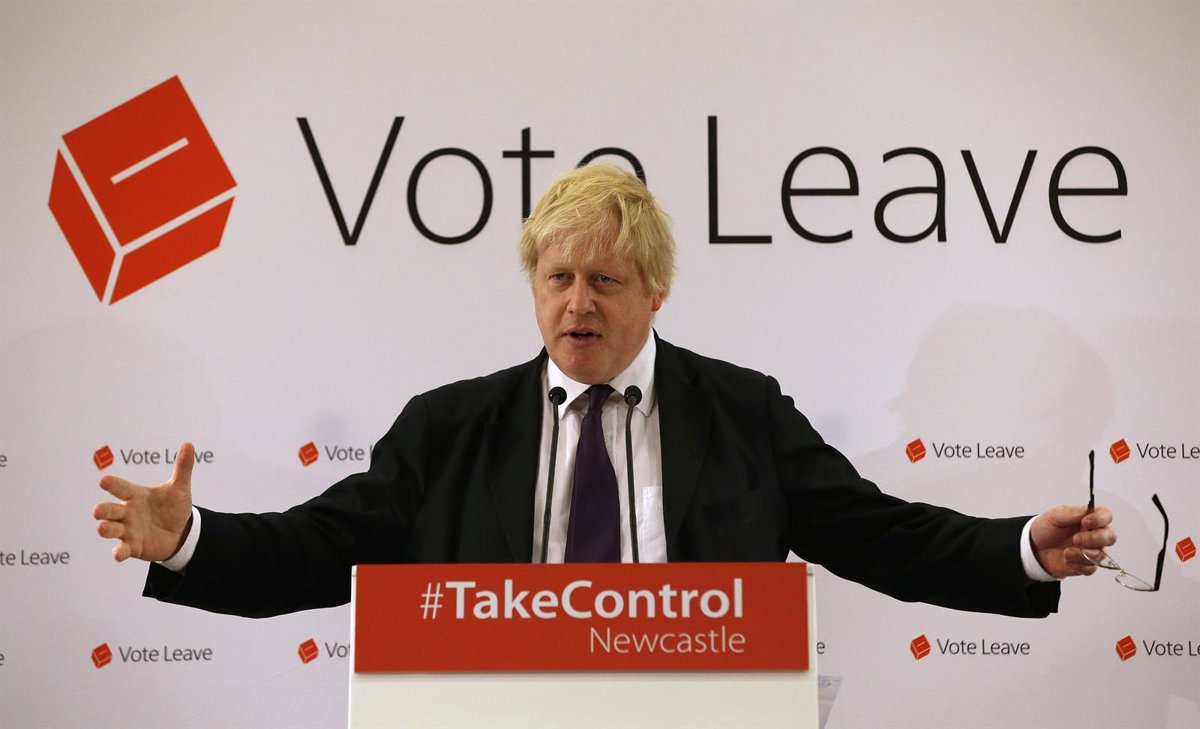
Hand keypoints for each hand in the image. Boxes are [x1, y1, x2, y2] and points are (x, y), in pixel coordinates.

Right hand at [93, 442, 195, 562]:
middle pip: (110, 510)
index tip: (103, 480)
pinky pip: (122, 549)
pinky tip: (118, 554)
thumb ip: (182, 468)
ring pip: (111, 529)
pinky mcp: (132, 546)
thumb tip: (189, 444)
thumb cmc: (173, 508)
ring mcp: (128, 530)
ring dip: (106, 529)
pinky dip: (119, 552)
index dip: (112, 484)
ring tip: (102, 528)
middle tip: (97, 510)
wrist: (181, 532)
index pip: (121, 488)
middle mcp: (127, 512)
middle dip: (103, 510)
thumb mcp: (180, 488)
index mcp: (136, 495)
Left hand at [1029, 504, 1116, 577]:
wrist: (1035, 548)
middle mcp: (1094, 535)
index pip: (1106, 516)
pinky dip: (1078, 565)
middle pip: (1110, 537)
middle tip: (1076, 539)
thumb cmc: (1046, 529)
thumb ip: (1072, 512)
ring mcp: (1091, 551)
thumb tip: (1087, 510)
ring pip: (1101, 555)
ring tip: (1067, 552)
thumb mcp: (1054, 516)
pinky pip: (1090, 568)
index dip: (1100, 519)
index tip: (1086, 521)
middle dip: (1095, 538)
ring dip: (1083, 554)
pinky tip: (1067, 559)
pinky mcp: (1085, 565)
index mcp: (1089, 519)